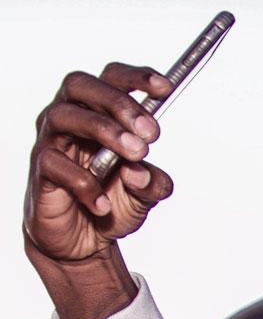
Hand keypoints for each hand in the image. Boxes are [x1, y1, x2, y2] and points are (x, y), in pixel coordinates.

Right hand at [25, 65, 172, 269]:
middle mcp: (71, 118)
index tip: (165, 88)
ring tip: (134, 155)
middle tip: (150, 132)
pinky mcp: (41, 170)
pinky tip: (103, 204)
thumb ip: (154, 183)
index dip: (136, 78)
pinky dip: (84, 183)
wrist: (83, 240)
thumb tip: (141, 171)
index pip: (111, 80)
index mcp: (99, 114)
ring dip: (103, 131)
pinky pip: (56, 165)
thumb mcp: (145, 196)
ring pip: (65, 116)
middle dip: (119, 103)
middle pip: (82, 86)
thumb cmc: (111, 201)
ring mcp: (53, 141)